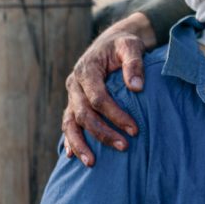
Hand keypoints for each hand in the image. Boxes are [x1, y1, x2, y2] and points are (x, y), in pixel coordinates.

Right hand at [62, 12, 153, 165]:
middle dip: (103, 133)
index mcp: (87, 70)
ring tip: (92, 163)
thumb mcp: (131, 46)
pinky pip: (67, 123)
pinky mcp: (73, 102)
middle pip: (84, 114)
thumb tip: (136, 88)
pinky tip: (73, 155)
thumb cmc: (124, 44)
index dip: (115, 115)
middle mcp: (75, 84)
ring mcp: (72, 95)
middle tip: (125, 146)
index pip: (98, 98)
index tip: (134, 129)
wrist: (112, 41)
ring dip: (80, 143)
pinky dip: (69, 139)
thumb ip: (134, 63)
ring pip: (70, 123)